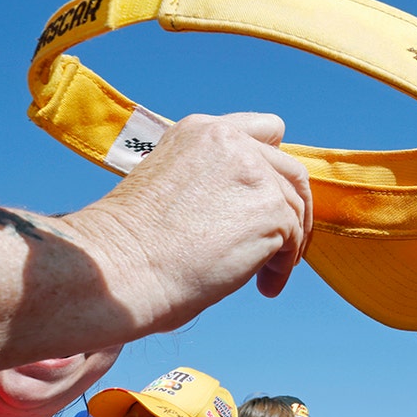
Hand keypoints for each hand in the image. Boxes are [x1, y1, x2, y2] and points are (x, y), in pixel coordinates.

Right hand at [68, 112, 312, 330]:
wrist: (120, 267)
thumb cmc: (132, 244)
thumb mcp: (170, 184)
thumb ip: (212, 179)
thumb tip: (248, 205)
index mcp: (200, 131)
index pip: (266, 130)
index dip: (276, 166)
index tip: (272, 197)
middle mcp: (230, 142)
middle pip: (291, 172)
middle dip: (292, 210)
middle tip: (283, 245)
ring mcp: (254, 173)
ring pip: (295, 209)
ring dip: (287, 245)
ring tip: (264, 276)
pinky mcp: (270, 209)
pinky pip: (294, 239)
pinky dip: (282, 267)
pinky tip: (264, 286)